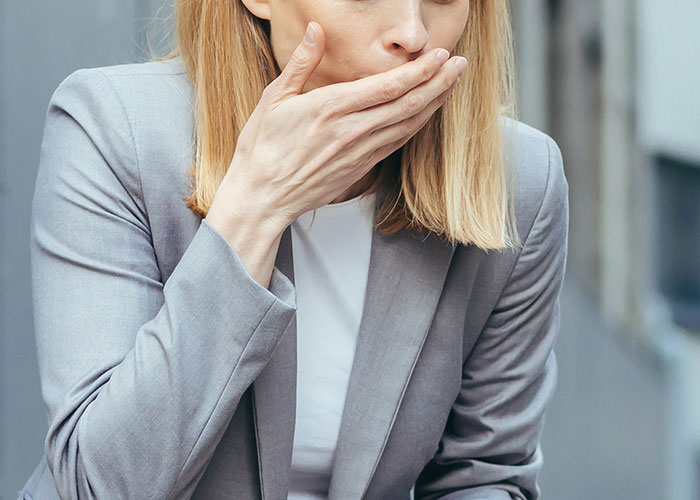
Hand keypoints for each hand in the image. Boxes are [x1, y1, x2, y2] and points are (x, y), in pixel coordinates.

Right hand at [211, 21, 466, 229]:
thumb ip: (300, 63)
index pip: (388, 86)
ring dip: (434, 103)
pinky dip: (417, 126)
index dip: (420, 70)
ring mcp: (359, 153)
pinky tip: (428, 113)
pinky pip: (398, 144)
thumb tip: (316, 30)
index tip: (440, 54)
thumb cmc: (263, 148)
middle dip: (438, 82)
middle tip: (459, 64)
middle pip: (407, 104)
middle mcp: (351, 131)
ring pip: (408, 125)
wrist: (263, 197)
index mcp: (330, 108)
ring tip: (452, 83)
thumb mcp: (273, 99)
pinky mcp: (361, 168)